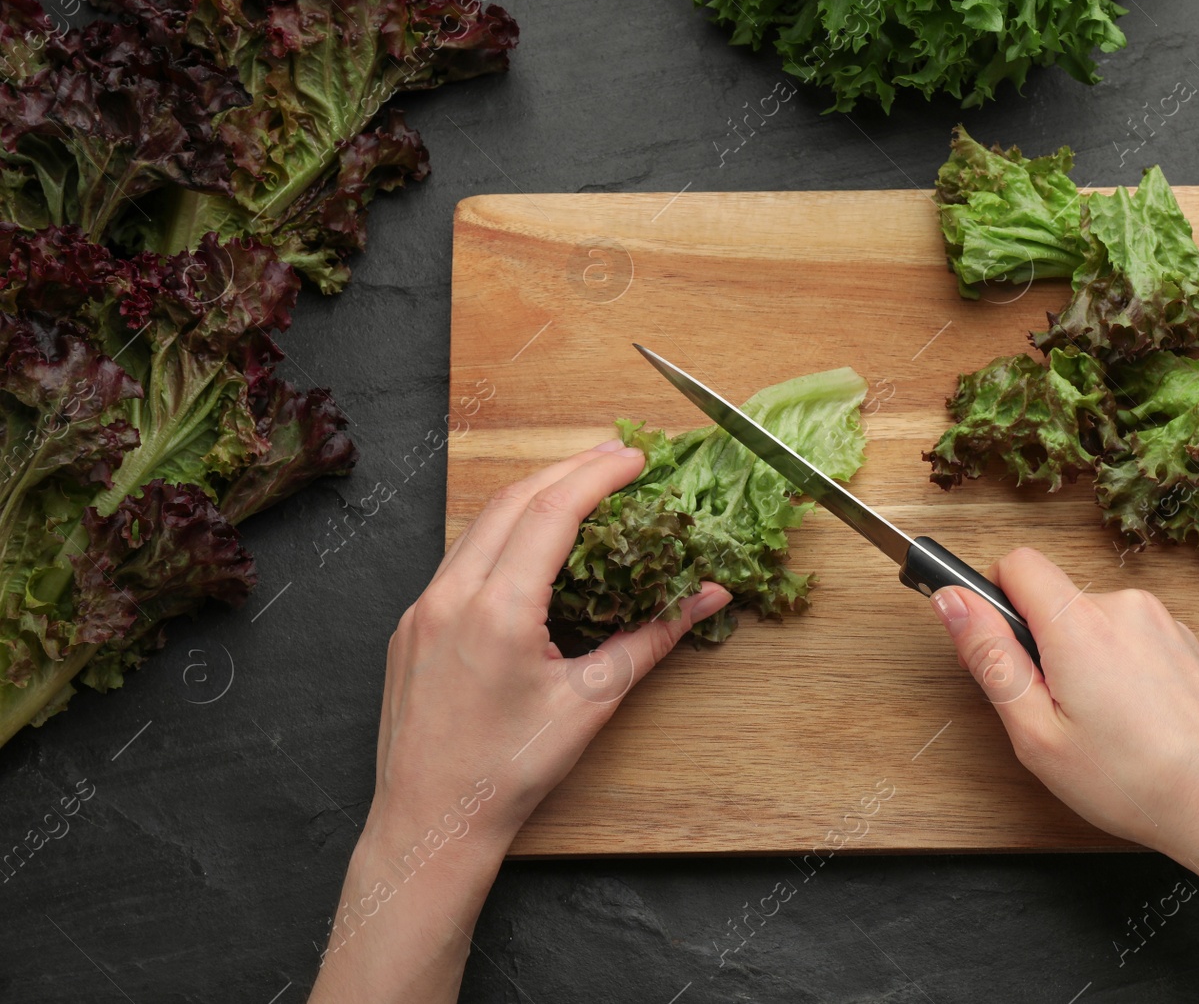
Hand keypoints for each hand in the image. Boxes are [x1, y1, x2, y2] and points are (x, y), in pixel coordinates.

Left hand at [310, 439, 728, 1002]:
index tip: (636, 459)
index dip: (597, 476)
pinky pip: (459, 558)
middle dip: (567, 471)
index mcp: (496, 611)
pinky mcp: (411, 626)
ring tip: (580, 488)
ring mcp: (422, 609)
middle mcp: (450, 597)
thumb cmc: (509, 772)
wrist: (430, 822)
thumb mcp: (592, 701)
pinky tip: (531, 543)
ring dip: (532, 498)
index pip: (551, 513)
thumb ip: (651, 638)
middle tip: (617, 457)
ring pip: (480, 525)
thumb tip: (706, 597)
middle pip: (512, 503)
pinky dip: (502, 534)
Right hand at [930, 548, 1198, 1003]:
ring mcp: (1162, 621)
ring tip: (1101, 726)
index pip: (1017, 563)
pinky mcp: (1186, 642)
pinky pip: (1131, 639)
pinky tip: (1136, 723)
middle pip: (1055, 598)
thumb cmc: (1132, 781)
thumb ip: (989, 658)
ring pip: (1094, 623)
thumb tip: (951, 602)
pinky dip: (1121, 670)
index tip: (997, 643)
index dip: (995, 597)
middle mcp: (1122, 606)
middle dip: (1041, 644)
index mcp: (1077, 623)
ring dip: (1083, 661)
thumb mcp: (1035, 733)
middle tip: (1052, 712)